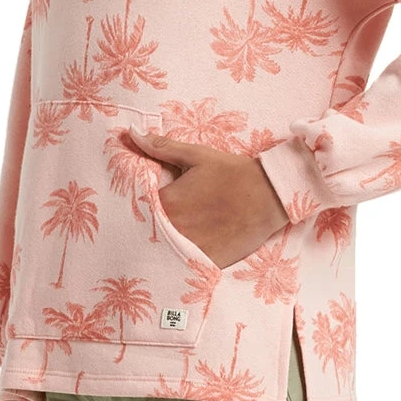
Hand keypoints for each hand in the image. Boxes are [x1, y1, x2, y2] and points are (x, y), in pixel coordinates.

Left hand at [127, 127, 290, 268]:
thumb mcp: (196, 155)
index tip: (134, 207)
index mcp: (167, 201)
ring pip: (162, 254)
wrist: (270, 194)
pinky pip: (184, 268)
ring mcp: (191, 248)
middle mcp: (175, 228)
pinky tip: (181, 256)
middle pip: (146, 234)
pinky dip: (180, 263)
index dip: (134, 209)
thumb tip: (131, 133)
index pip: (136, 209)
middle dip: (144, 230)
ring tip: (161, 243)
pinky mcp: (207, 262)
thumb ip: (160, 147)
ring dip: (160, 248)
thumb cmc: (231, 172)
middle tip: (144, 227)